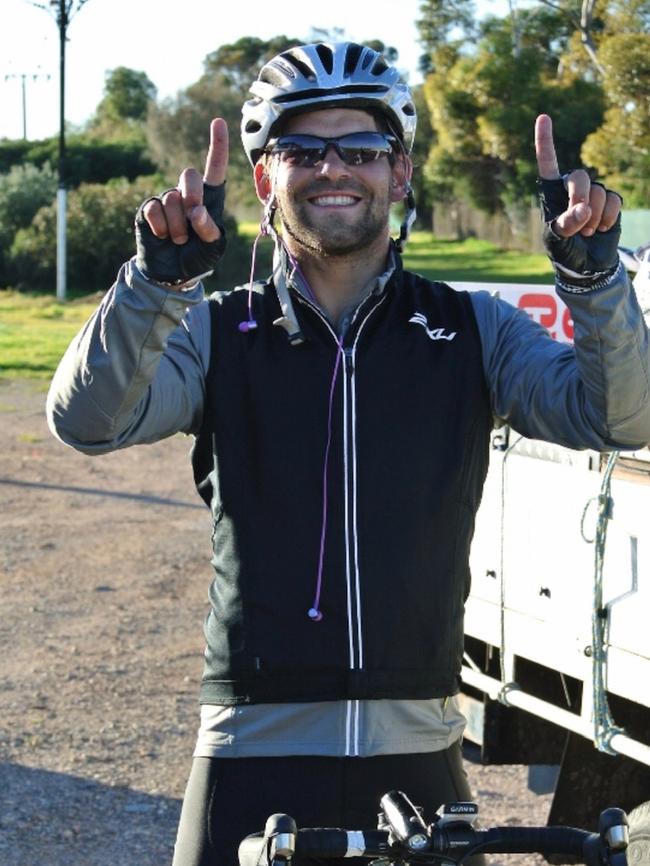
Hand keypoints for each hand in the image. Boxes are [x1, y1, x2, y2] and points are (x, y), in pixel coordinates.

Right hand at [135, 118, 228, 286]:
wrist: (172, 273)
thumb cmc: (197, 258)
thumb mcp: (212, 248)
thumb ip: (210, 230)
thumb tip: (196, 211)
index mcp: (209, 199)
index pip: (215, 169)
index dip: (217, 146)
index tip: (218, 121)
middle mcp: (187, 194)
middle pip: (189, 175)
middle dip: (192, 198)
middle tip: (192, 222)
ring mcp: (167, 200)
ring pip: (171, 199)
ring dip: (177, 226)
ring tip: (178, 240)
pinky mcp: (149, 209)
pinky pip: (154, 210)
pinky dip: (161, 228)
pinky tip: (163, 237)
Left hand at [535, 114, 621, 282]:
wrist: (586, 265)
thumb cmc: (563, 251)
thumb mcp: (556, 241)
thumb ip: (565, 224)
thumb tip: (583, 209)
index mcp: (551, 192)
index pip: (548, 163)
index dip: (545, 141)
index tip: (543, 118)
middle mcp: (572, 188)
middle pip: (579, 177)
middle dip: (579, 199)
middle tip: (578, 222)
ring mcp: (593, 193)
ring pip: (598, 192)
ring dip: (593, 217)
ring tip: (586, 233)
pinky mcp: (610, 201)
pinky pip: (613, 201)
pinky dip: (607, 218)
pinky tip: (600, 229)